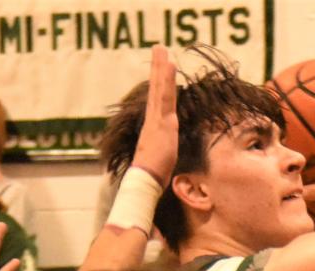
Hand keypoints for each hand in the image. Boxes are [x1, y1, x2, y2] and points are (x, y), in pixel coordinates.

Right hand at [131, 45, 177, 186]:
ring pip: (159, 88)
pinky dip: (167, 79)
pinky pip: (165, 96)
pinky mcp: (162, 120)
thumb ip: (162, 155)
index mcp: (154, 126)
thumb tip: (162, 161)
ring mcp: (156, 118)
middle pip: (156, 88)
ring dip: (161, 67)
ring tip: (162, 49)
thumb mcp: (161, 162)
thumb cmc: (152, 175)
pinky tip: (169, 65)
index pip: (157, 101)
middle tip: (158, 48)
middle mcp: (153, 119)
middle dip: (157, 68)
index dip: (158, 84)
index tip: (160, 69)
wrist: (145, 179)